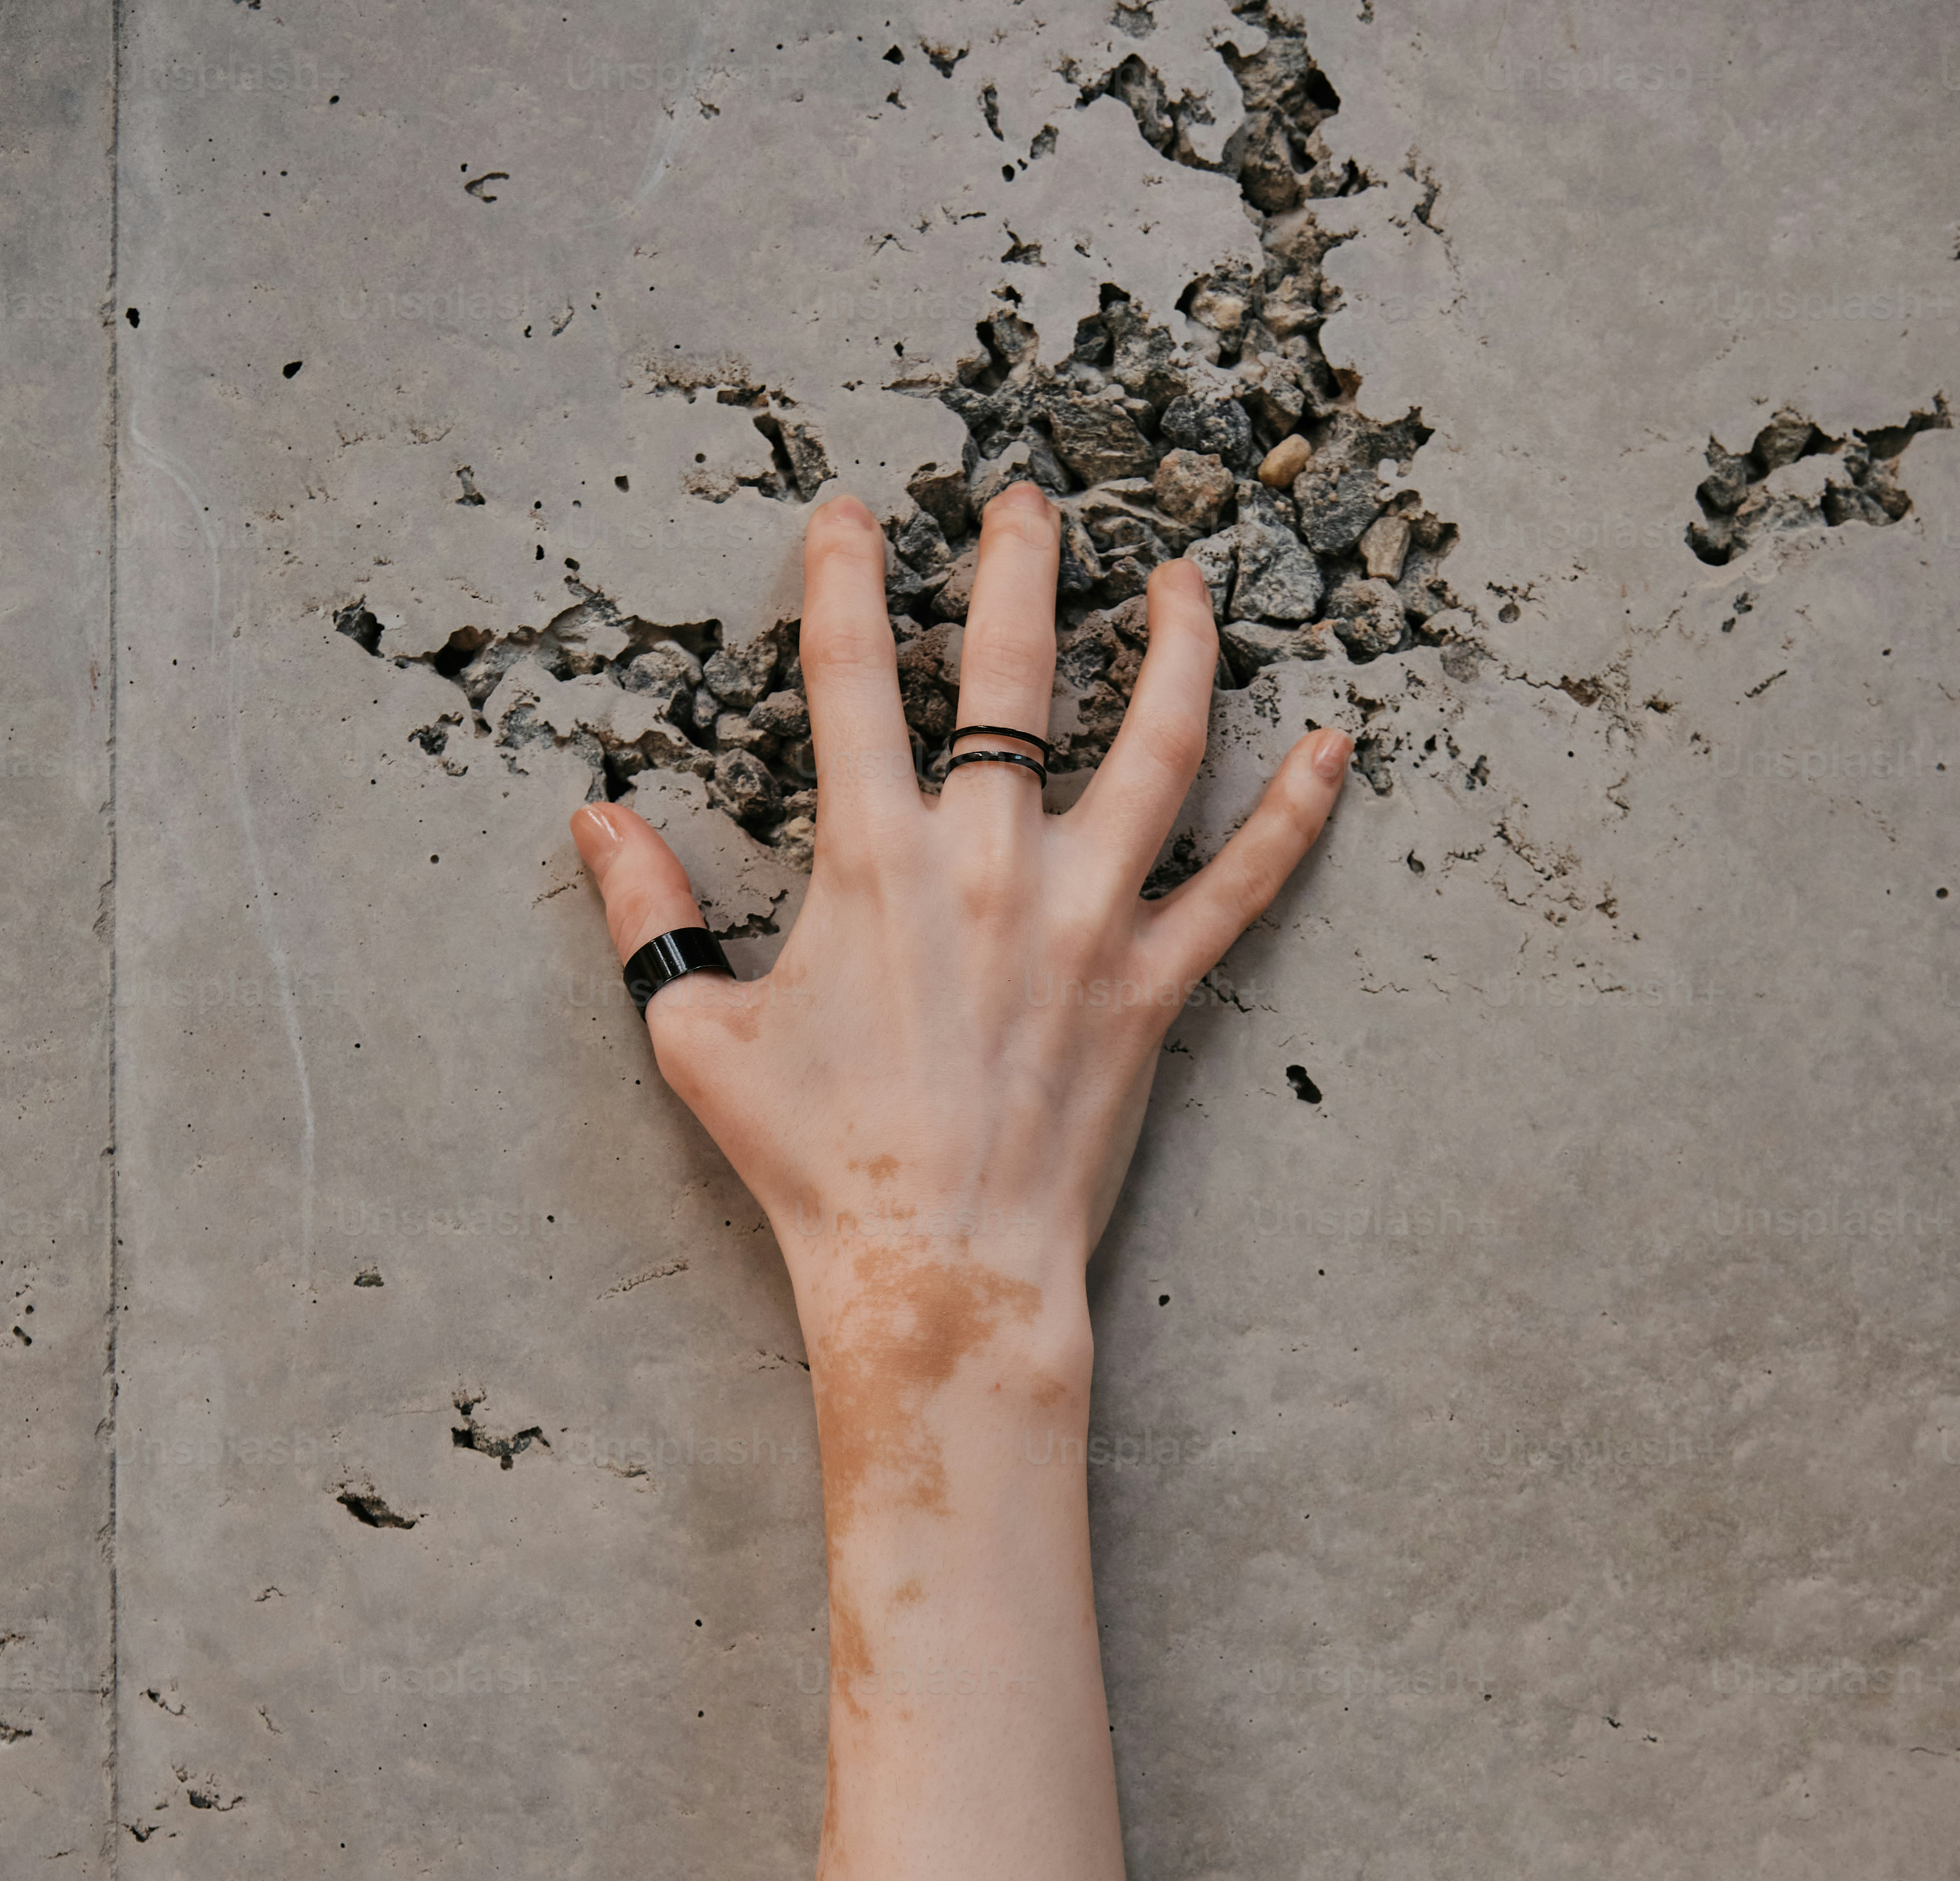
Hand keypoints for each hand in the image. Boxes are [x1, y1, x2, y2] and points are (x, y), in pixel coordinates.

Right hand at [570, 482, 1350, 1323]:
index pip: (853, 676)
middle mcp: (991, 864)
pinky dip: (1297, 813)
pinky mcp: (1153, 985)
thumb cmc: (814, 1162)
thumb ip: (648, 914)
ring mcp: (1086, 919)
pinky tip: (1335, 750)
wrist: (934, 1266)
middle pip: (1018, 672)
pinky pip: (1246, 882)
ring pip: (1158, 745)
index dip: (846, 579)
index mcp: (874, 860)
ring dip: (1178, 647)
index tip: (850, 519)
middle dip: (1023, 566)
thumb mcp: (698, 1034)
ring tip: (1184, 585)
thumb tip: (596, 823)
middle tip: (1031, 507)